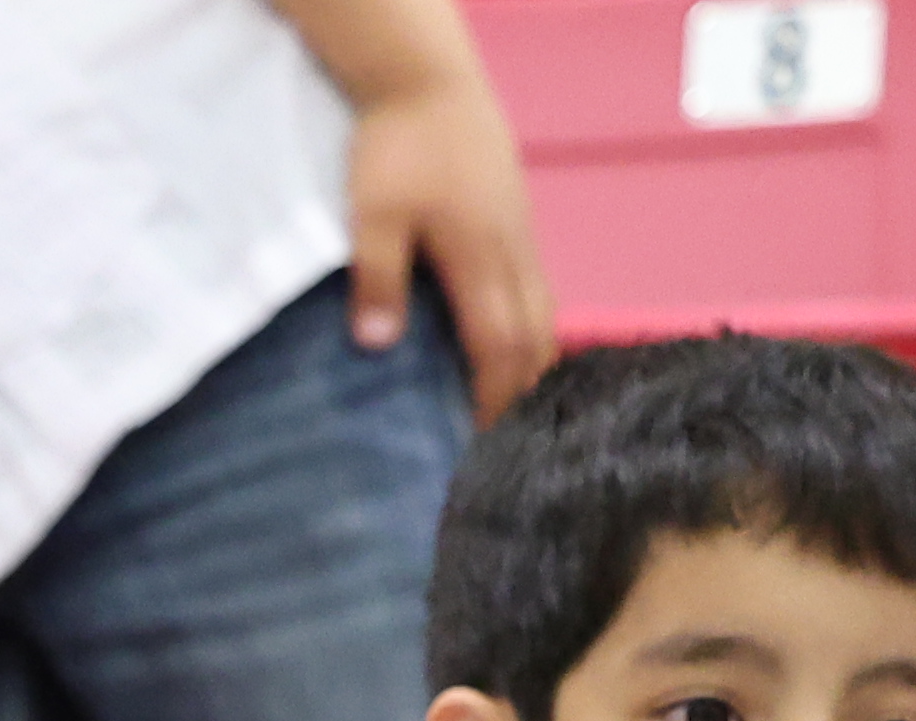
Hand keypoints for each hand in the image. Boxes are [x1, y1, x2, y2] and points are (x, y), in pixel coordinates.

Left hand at [341, 60, 553, 418]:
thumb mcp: (372, 216)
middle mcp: (513, 251)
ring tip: (520, 407)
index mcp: (480, 257)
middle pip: (533, 335)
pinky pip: (538, 287)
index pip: (497, 344)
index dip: (494, 396)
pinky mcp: (517, 220)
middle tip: (506, 443)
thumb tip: (378, 346)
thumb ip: (377, 279)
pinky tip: (517, 345)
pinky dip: (533, 326)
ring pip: (543, 310)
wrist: (429, 82)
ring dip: (534, 361)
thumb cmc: (397, 147)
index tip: (484, 443)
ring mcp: (522, 233)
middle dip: (522, 391)